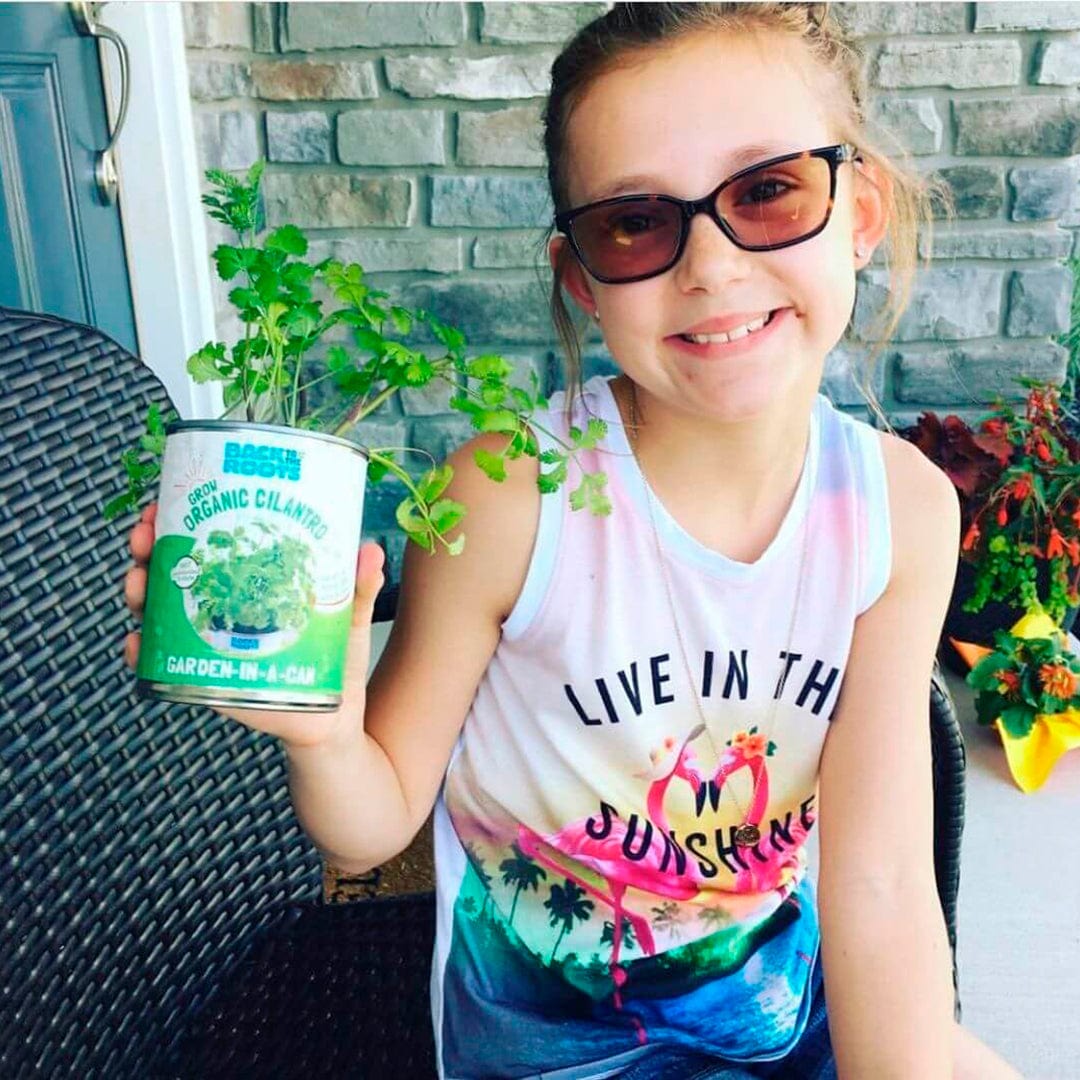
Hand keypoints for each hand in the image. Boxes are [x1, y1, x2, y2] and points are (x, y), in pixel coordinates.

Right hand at [123, 501, 385, 748]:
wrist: (332, 717)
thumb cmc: (336, 657)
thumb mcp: (349, 615)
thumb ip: (359, 586)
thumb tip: (372, 551)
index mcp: (249, 580)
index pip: (207, 541)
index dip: (180, 519)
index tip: (163, 503)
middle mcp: (220, 605)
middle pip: (171, 569)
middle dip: (148, 549)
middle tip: (145, 538)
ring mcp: (206, 640)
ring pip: (157, 609)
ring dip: (138, 592)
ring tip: (138, 583)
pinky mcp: (204, 676)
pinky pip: (161, 663)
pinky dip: (141, 654)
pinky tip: (136, 645)